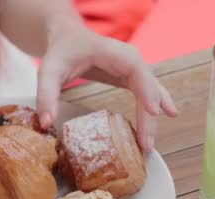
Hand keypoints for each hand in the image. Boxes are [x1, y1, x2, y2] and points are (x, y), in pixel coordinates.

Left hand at [36, 23, 177, 150]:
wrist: (68, 38)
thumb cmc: (61, 53)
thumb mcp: (48, 71)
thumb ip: (46, 95)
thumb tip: (46, 124)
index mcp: (111, 52)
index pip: (135, 69)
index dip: (146, 90)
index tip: (152, 112)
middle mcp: (129, 58)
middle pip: (147, 85)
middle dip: (149, 115)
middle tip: (145, 144)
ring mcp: (133, 67)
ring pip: (151, 91)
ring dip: (152, 118)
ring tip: (149, 144)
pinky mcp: (132, 77)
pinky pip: (148, 92)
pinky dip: (155, 107)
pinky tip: (169, 116)